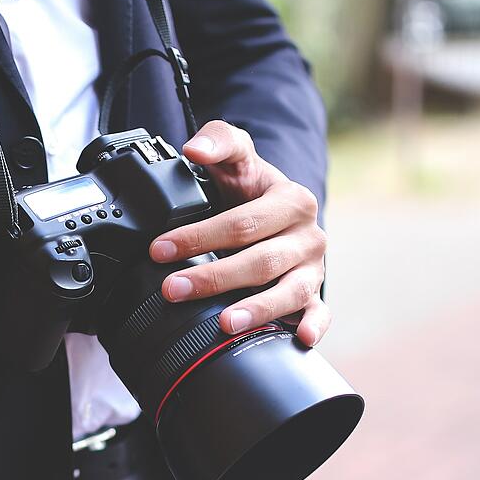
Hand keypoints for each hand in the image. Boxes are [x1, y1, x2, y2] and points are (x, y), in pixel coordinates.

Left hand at [149, 120, 328, 347]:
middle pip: (260, 261)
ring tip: (226, 323)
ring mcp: (312, 269)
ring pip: (288, 292)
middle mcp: (307, 237)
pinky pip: (319, 313)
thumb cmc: (253, 191)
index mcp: (291, 202)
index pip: (241, 223)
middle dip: (214, 278)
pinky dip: (312, 325)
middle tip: (173, 290)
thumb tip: (194, 148)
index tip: (160, 250)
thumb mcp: (239, 159)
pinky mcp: (314, 295)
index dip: (198, 237)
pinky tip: (300, 338)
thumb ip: (219, 141)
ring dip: (257, 309)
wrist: (280, 214)